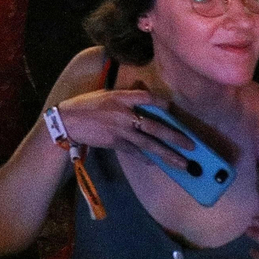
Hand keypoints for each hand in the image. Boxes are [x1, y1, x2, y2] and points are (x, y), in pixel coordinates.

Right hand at [51, 85, 194, 168]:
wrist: (67, 122)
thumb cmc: (86, 106)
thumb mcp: (106, 95)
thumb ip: (125, 97)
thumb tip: (144, 98)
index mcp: (121, 97)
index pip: (147, 97)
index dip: (161, 103)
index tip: (171, 108)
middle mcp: (124, 113)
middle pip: (155, 126)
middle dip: (175, 137)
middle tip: (192, 145)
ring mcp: (121, 130)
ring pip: (149, 144)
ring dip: (168, 154)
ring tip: (183, 163)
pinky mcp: (115, 143)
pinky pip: (135, 152)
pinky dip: (145, 157)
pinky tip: (155, 162)